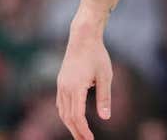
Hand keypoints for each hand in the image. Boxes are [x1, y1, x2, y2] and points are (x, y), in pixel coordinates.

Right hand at [56, 25, 112, 139]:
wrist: (83, 37)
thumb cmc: (97, 55)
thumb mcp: (105, 76)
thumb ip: (105, 97)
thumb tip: (105, 117)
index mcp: (75, 88)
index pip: (77, 116)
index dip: (83, 130)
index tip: (90, 139)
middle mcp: (65, 88)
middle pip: (68, 117)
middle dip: (76, 131)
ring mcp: (61, 85)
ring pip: (62, 111)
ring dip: (70, 124)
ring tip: (79, 134)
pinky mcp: (61, 81)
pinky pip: (60, 103)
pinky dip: (66, 114)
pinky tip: (72, 118)